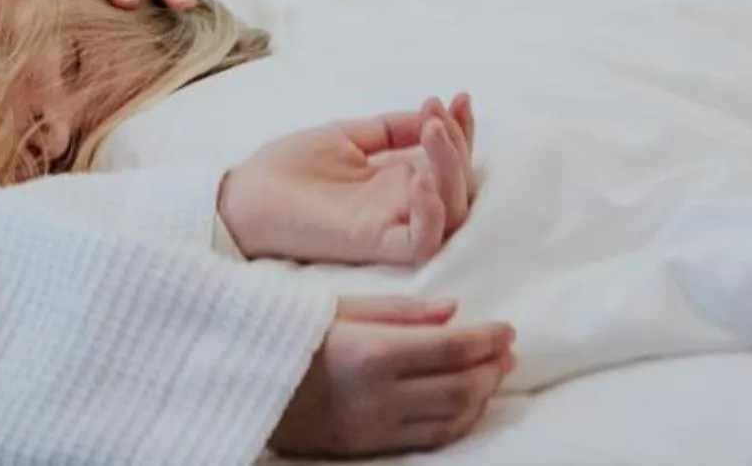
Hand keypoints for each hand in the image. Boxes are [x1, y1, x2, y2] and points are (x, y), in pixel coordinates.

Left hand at [221, 96, 478, 266]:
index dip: (462, 131)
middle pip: (459, 187)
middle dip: (460, 145)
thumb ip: (389, 129)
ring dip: (451, 169)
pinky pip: (421, 242)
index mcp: (395, 182)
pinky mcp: (374, 244)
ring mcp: (390, 226)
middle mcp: (400, 206)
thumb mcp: (346, 136)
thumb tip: (432, 113)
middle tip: (439, 113)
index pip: (448, 162)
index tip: (459, 97)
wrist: (243, 194)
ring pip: (451, 213)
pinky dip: (431, 213)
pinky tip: (420, 178)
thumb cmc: (287, 169)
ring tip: (433, 131)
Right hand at [271, 296, 514, 458]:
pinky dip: (458, 422)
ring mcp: (375, 427)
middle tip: (507, 349)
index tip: (507, 328)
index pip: (450, 348)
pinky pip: (429, 440)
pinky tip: (466, 404)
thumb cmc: (290, 330)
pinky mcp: (368, 446)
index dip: (486, 340)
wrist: (244, 378)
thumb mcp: (339, 305)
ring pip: (451, 419)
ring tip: (493, 373)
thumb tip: (453, 308)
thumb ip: (400, 310)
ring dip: (481, 396)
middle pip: (460, 387)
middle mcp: (379, 396)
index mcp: (372, 353)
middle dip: (491, 368)